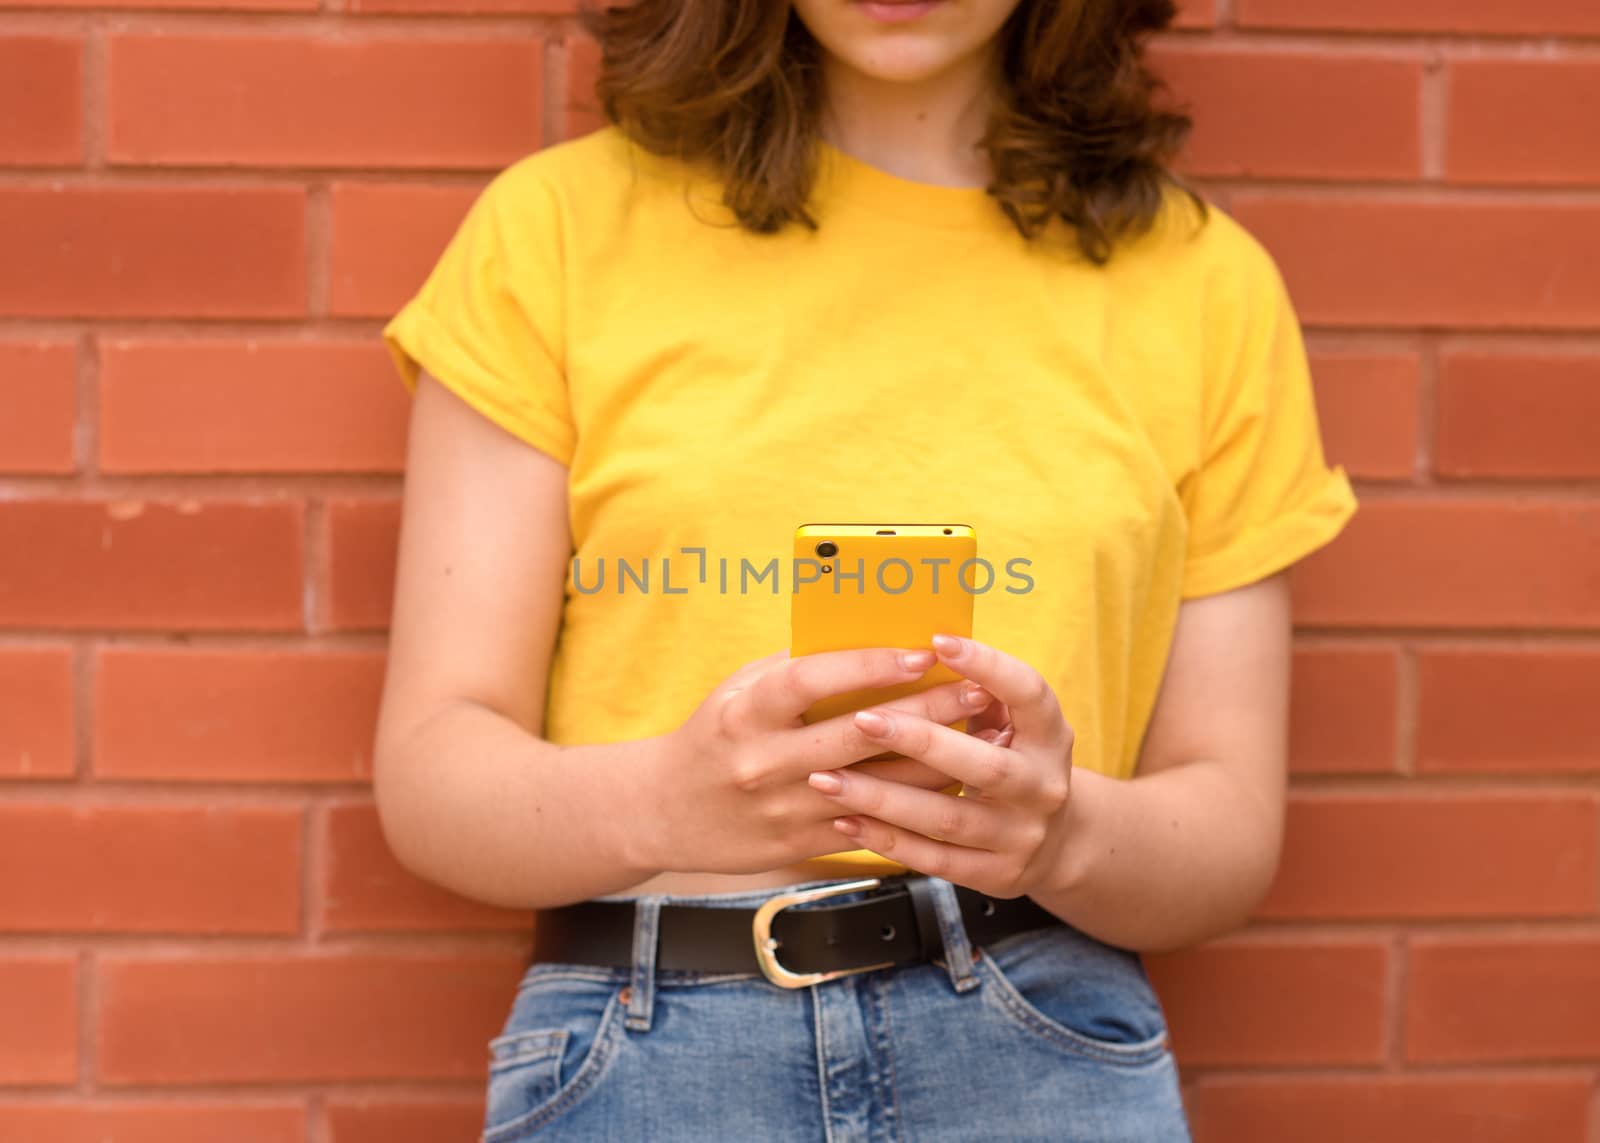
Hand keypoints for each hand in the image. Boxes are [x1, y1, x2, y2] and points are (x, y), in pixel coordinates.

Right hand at [642, 647, 994, 875]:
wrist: (663, 810)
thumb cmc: (714, 736)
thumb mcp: (738, 690)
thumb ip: (794, 668)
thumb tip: (867, 636)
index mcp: (745, 713)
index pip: (813, 680)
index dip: (870, 664)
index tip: (921, 652)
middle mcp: (763, 762)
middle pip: (859, 733)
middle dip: (926, 710)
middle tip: (975, 690)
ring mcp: (782, 808)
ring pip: (876, 786)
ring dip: (934, 761)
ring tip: (978, 738)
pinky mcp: (799, 844)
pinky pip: (869, 825)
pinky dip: (912, 803)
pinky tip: (948, 784)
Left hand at [804, 634, 1074, 899]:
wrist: (1054, 843)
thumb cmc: (1011, 759)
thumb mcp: (1011, 723)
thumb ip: (973, 693)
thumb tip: (908, 646)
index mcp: (1051, 735)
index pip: (1028, 693)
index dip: (989, 665)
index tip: (938, 640)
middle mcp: (1043, 787)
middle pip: (983, 765)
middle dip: (919, 740)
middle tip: (862, 719)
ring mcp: (1021, 836)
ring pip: (945, 818)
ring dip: (882, 798)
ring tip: (826, 778)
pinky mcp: (995, 875)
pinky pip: (933, 859)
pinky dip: (886, 840)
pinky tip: (844, 820)